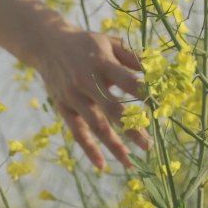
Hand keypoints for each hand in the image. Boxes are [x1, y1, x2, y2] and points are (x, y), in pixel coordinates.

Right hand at [0, 0, 148, 167]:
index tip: (161, 108)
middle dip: (132, 129)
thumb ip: (132, 57)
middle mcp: (86, 81)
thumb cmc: (86, 44)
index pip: (128, 81)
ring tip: (130, 163)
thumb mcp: (109, 42)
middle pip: (113, 110)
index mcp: (101, 63)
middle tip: (149, 146)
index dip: (144, 94)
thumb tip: (156, 71)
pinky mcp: (63, 107)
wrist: (47, 43)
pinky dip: (89, 149)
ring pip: (96, 126)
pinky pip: (77, 132)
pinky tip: (102, 165)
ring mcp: (73, 96)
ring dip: (114, 145)